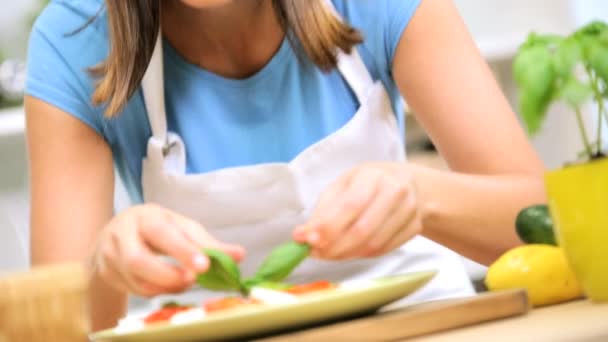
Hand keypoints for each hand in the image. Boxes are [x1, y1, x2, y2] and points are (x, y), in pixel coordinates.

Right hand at [92, 204, 243, 296]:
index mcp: (145, 216)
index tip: (204, 266)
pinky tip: (168, 284)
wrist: (116, 235)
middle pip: (138, 260)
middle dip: (170, 275)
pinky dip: (156, 291)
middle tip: (193, 279)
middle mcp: (121, 234)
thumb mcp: (181, 228)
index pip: (162, 233)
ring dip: (166, 286)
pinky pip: (134, 290)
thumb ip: (208, 243)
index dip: (183, 251)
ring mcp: (109, 255)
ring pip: (136, 280)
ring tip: (185, 281)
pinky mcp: (106, 273)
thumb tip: (239, 255)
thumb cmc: (157, 229)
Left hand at [294, 163, 422, 259]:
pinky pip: (383, 250)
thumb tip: (302, 237)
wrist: (409, 184)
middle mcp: (395, 191)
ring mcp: (409, 210)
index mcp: (373, 175)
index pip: (350, 205)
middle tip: (314, 252)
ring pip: (373, 244)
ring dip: (345, 254)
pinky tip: (347, 252)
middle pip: (363, 229)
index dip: (328, 226)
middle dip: (334, 246)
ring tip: (327, 253)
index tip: (307, 240)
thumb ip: (323, 211)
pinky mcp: (414, 228)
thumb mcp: (342, 186)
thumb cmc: (368, 184)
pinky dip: (360, 255)